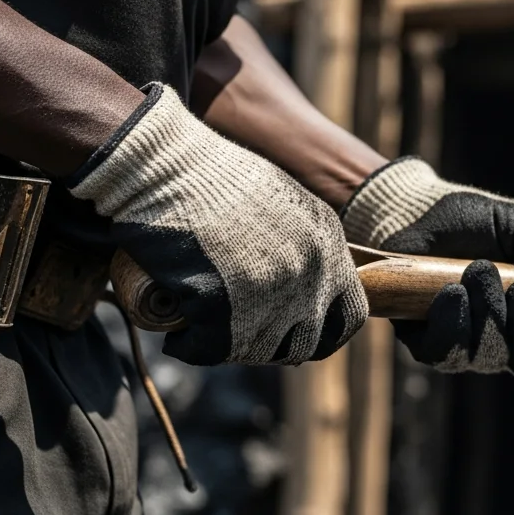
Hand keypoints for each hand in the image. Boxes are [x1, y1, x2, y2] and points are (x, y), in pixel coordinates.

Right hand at [71, 83, 367, 365]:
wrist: (162, 163)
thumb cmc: (211, 176)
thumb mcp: (281, 203)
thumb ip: (300, 245)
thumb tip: (300, 288)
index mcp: (328, 243)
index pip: (350, 315)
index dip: (322, 334)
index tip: (293, 335)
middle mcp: (310, 271)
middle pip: (305, 342)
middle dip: (271, 346)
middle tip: (238, 334)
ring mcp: (270, 291)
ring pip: (258, 351)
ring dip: (230, 349)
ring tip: (204, 330)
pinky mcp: (222, 305)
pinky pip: (210, 350)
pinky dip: (191, 348)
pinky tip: (180, 337)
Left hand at [341, 157, 513, 381]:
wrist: (415, 212)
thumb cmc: (471, 220)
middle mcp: (507, 339)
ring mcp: (469, 345)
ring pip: (491, 358)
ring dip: (490, 314)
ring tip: (478, 270)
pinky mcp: (429, 343)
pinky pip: (447, 353)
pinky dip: (454, 322)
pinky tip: (452, 291)